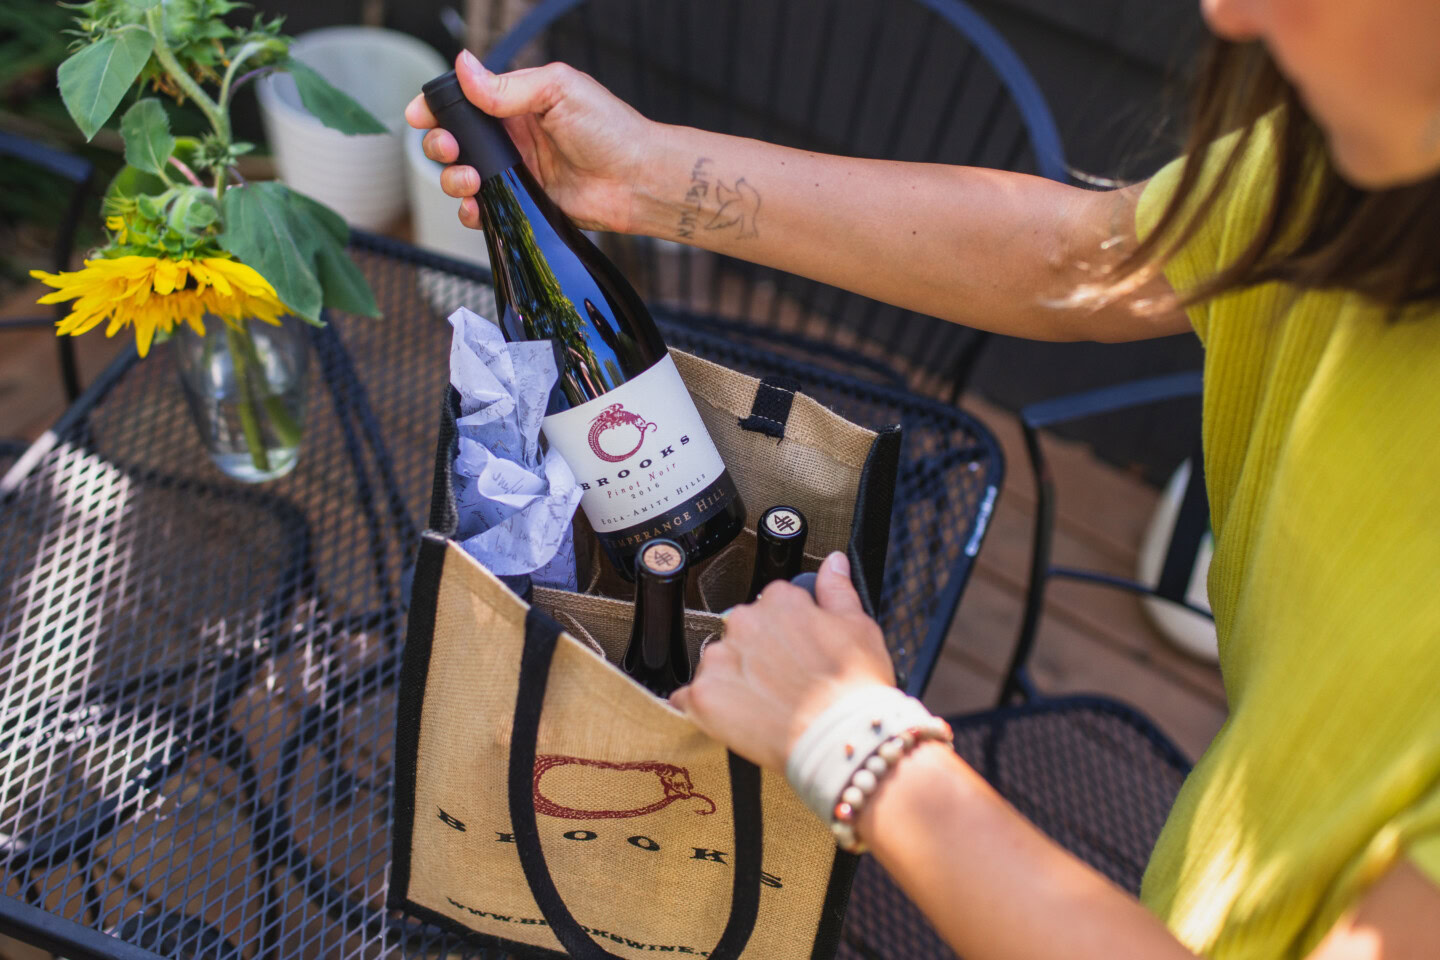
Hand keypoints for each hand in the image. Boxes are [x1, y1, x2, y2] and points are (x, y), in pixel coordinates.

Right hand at [405, 49, 655, 233]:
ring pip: (462, 177)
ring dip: (452, 179)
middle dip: (439, 146)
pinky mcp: (523, 205)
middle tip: (451, 150)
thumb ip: (507, 87)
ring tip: (469, 179)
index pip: (463, 102)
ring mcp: (515, 173)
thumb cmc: (609, 129)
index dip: (436, 109)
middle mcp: (511, 137)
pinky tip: (477, 207)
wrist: (638, 179)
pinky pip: (485, 210)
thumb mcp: (558, 91)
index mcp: (516, 103)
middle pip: (453, 141)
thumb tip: (463, 66)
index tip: (419, 116)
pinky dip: (472, 212)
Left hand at [670, 552, 896, 771]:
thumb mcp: (859, 627)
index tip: (797, 652)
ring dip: (733, 681)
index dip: (787, 633)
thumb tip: (833, 562)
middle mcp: (744, 622)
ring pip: (717, 664)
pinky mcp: (703, 696)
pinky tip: (737, 720)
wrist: (842, 740)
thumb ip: (837, 589)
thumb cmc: (854, 688)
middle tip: (785, 683)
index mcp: (779, 600)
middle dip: (758, 655)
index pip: (771, 605)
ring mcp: (720, 659)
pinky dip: (707, 709)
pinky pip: (691, 699)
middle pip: (741, 633)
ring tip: (766, 706)